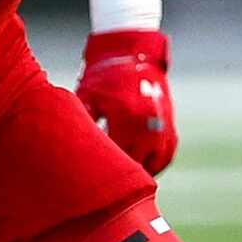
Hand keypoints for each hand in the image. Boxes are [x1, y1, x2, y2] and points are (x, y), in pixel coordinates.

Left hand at [77, 32, 176, 174]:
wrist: (133, 56)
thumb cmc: (104, 77)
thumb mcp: (87, 96)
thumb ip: (83, 122)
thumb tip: (71, 148)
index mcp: (125, 115)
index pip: (117, 155)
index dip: (107, 169)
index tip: (95, 177)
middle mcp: (147, 122)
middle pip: (137, 162)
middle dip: (124, 173)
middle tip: (108, 185)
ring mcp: (162, 124)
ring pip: (155, 162)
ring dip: (143, 171)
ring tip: (127, 180)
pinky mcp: (170, 123)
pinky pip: (167, 153)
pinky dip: (158, 163)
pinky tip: (145, 168)